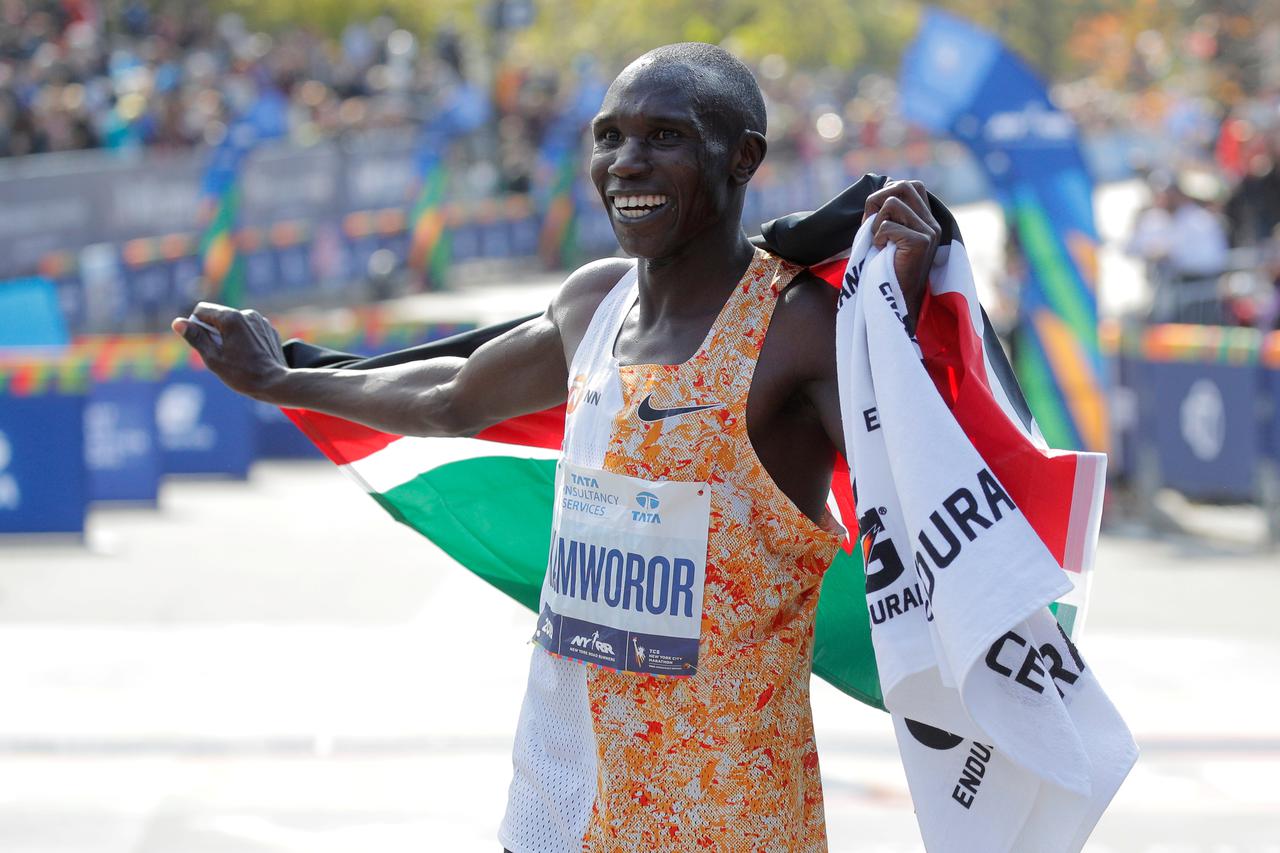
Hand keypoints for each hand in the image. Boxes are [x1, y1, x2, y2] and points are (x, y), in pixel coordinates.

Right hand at [171, 302, 289, 400]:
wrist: (276, 383)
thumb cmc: (242, 374)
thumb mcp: (213, 358)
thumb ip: (195, 337)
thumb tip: (177, 322)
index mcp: (232, 317)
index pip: (202, 310)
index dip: (197, 326)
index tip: (205, 344)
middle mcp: (247, 314)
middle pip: (218, 317)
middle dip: (213, 332)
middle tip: (221, 354)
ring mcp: (260, 321)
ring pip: (234, 323)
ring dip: (229, 336)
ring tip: (237, 356)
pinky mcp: (268, 329)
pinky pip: (248, 329)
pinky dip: (244, 339)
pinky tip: (249, 356)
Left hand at [863, 179, 940, 332]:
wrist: (897, 300)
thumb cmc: (886, 269)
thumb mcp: (888, 237)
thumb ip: (887, 215)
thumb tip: (875, 196)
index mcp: (927, 220)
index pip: (911, 186)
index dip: (888, 194)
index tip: (877, 218)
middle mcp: (932, 223)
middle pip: (903, 186)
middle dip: (879, 200)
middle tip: (871, 225)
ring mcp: (929, 232)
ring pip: (893, 203)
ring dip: (876, 222)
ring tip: (878, 241)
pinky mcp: (921, 243)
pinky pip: (888, 226)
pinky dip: (877, 238)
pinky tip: (881, 251)